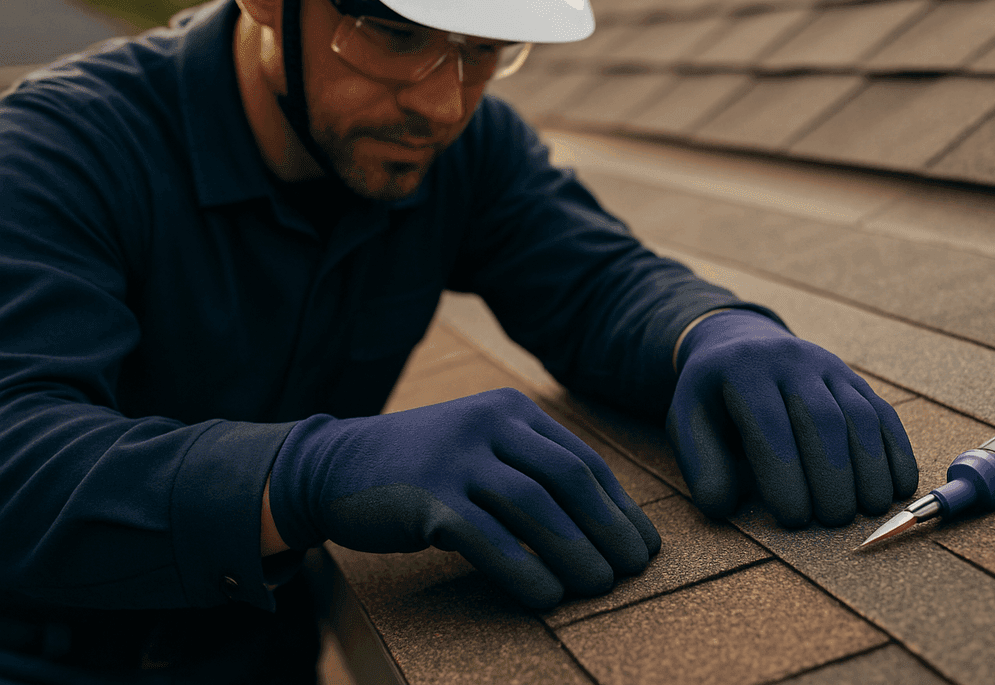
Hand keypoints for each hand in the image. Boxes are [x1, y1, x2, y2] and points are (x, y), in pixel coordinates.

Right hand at [268, 388, 659, 607]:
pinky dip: (524, 571)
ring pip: (535, 507)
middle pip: (568, 479)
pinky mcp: (426, 496)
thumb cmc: (424, 469)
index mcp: (510, 410)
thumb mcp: (480, 450)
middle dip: (609, 528)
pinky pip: (488, 539)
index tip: (644, 544)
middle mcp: (488, 423)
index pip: (582, 459)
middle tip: (633, 570)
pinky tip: (547, 598)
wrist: (334, 465)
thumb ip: (530, 472)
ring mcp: (456, 456)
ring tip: (600, 587)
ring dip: (576, 552)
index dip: (620, 505)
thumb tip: (600, 528)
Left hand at [668, 310, 917, 526]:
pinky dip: (896, 452)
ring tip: (869, 510)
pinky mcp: (854, 380)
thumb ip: (701, 466)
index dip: (784, 473)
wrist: (740, 347)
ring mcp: (828, 366)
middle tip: (833, 520)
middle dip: (833, 475)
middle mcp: (790, 360)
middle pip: (822, 419)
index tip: (793, 518)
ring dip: (870, 468)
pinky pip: (883, 413)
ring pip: (859, 415)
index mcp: (743, 370)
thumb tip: (722, 507)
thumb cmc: (713, 400)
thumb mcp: (689, 422)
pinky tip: (897, 487)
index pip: (770, 423)